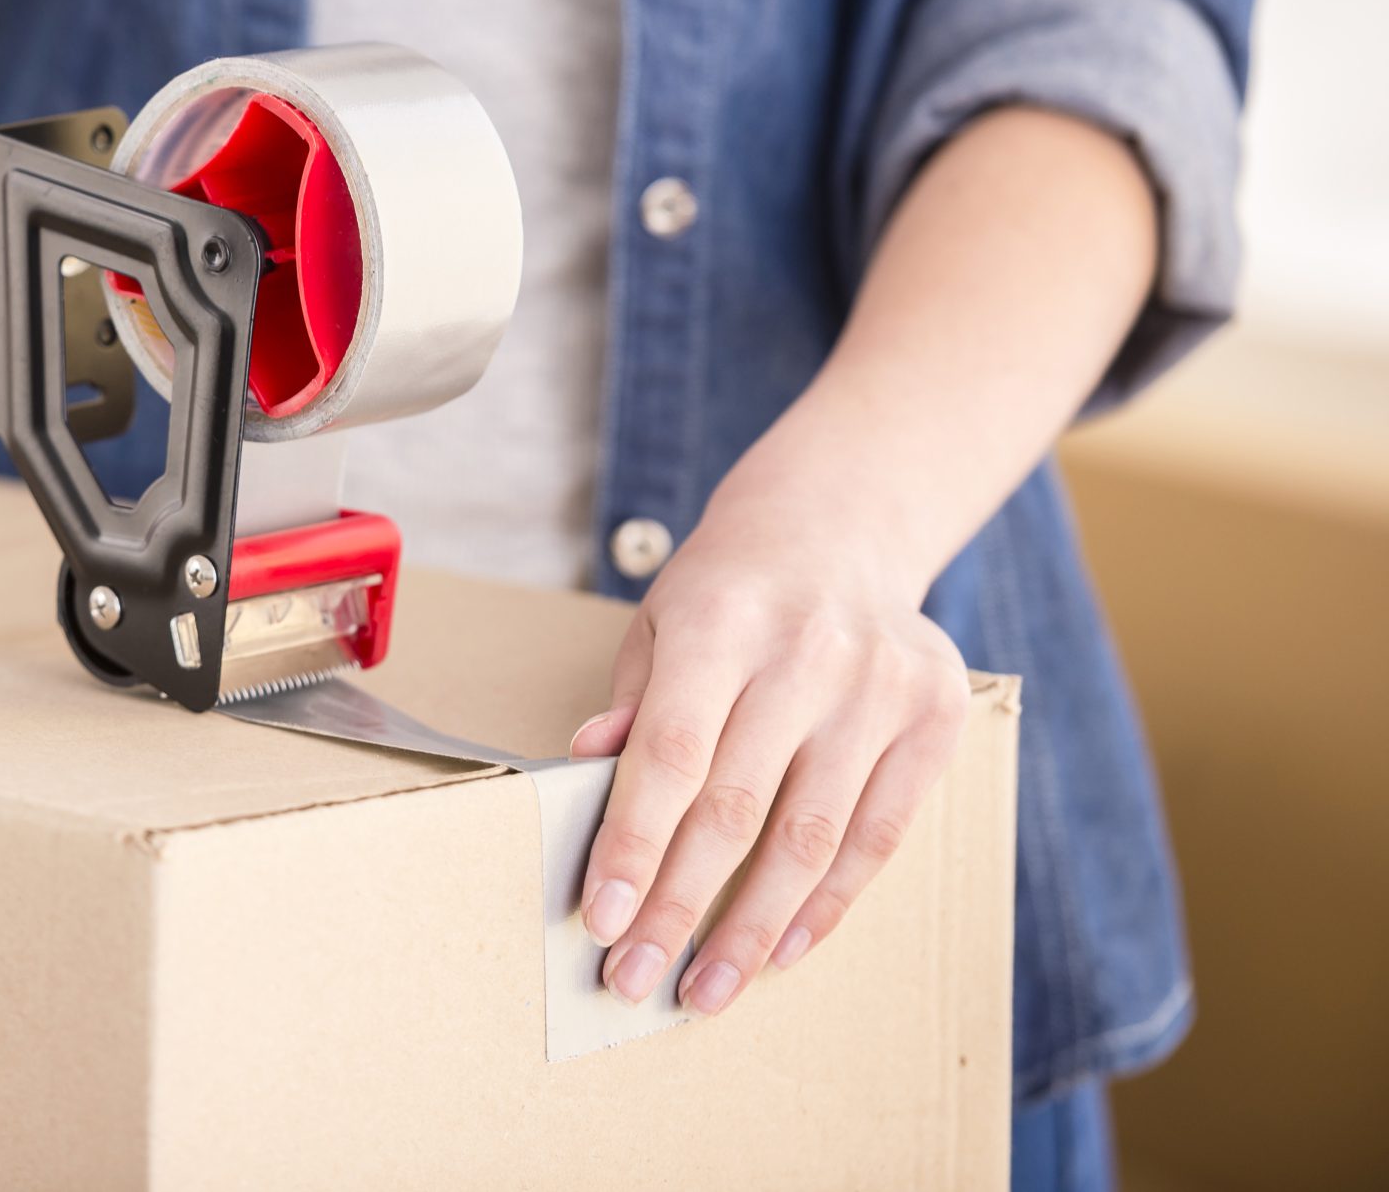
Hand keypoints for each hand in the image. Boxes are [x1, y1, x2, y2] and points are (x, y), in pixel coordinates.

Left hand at [568, 458, 969, 1016]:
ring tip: (705, 989)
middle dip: (680, 908)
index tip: (602, 921)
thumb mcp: (658, 625)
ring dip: (752, 929)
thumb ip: (629, 705)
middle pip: (735, 809)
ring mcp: (878, 687)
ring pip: (810, 838)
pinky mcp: (934, 719)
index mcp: (719, 623)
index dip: (635, 845)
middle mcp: (806, 654)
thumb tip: (583, 775)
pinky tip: (781, 950)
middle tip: (636, 980)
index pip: (670, 754)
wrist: (837, 527)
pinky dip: (825, 904)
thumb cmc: (726, 593)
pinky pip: (878, 837)